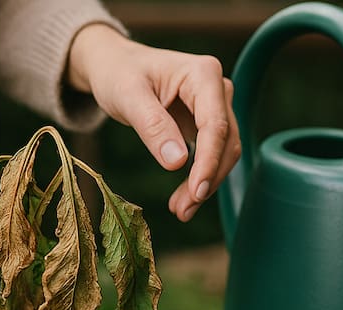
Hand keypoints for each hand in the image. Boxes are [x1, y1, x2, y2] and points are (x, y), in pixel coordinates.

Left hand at [67, 24, 240, 221]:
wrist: (116, 66)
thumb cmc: (120, 74)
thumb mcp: (128, 96)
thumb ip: (152, 126)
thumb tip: (177, 162)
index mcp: (203, 74)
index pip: (215, 125)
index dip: (208, 162)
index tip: (196, 192)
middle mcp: (217, 88)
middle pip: (226, 142)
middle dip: (207, 179)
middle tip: (182, 210)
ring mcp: (215, 106)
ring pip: (223, 152)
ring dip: (205, 183)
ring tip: (180, 210)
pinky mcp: (206, 122)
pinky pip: (211, 154)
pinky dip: (199, 177)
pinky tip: (184, 198)